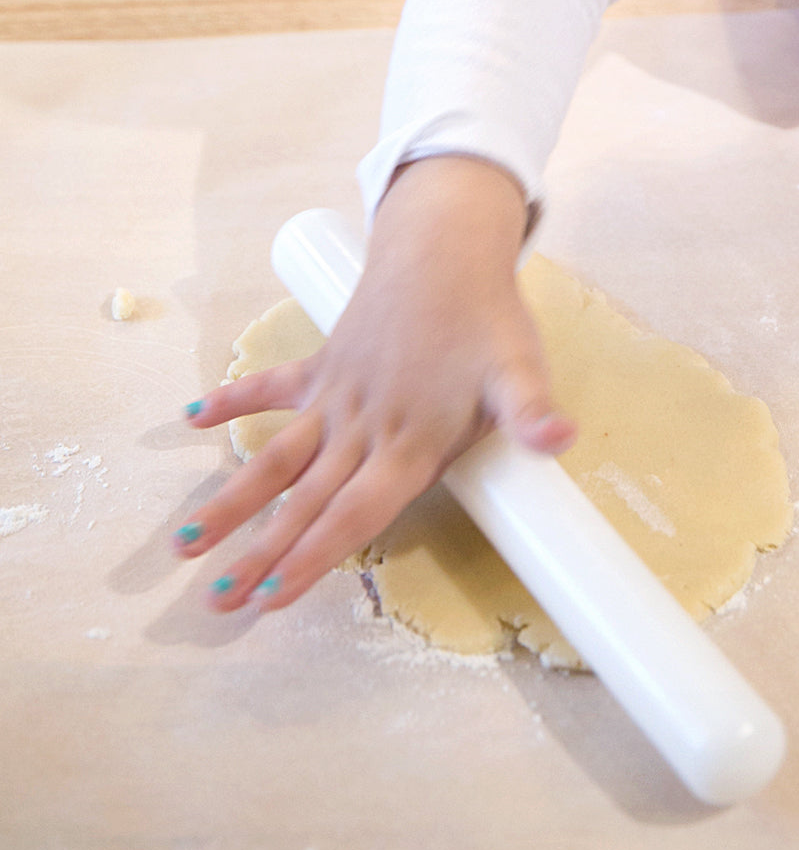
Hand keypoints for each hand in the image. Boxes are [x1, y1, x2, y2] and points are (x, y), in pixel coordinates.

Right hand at [172, 155, 574, 612]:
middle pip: (306, 501)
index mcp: (409, 440)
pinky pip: (272, 386)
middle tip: (218, 601)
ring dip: (233, 498)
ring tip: (186, 540)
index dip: (316, 556)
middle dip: (261, 553)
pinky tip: (189, 419)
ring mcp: (337, 395)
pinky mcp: (324, 365)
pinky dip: (234, 399)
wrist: (448, 248)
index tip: (274, 597)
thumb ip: (530, 414)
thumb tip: (560, 441)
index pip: (356, 512)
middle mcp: (364, 426)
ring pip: (277, 458)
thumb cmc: (487, 318)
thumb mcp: (518, 369)